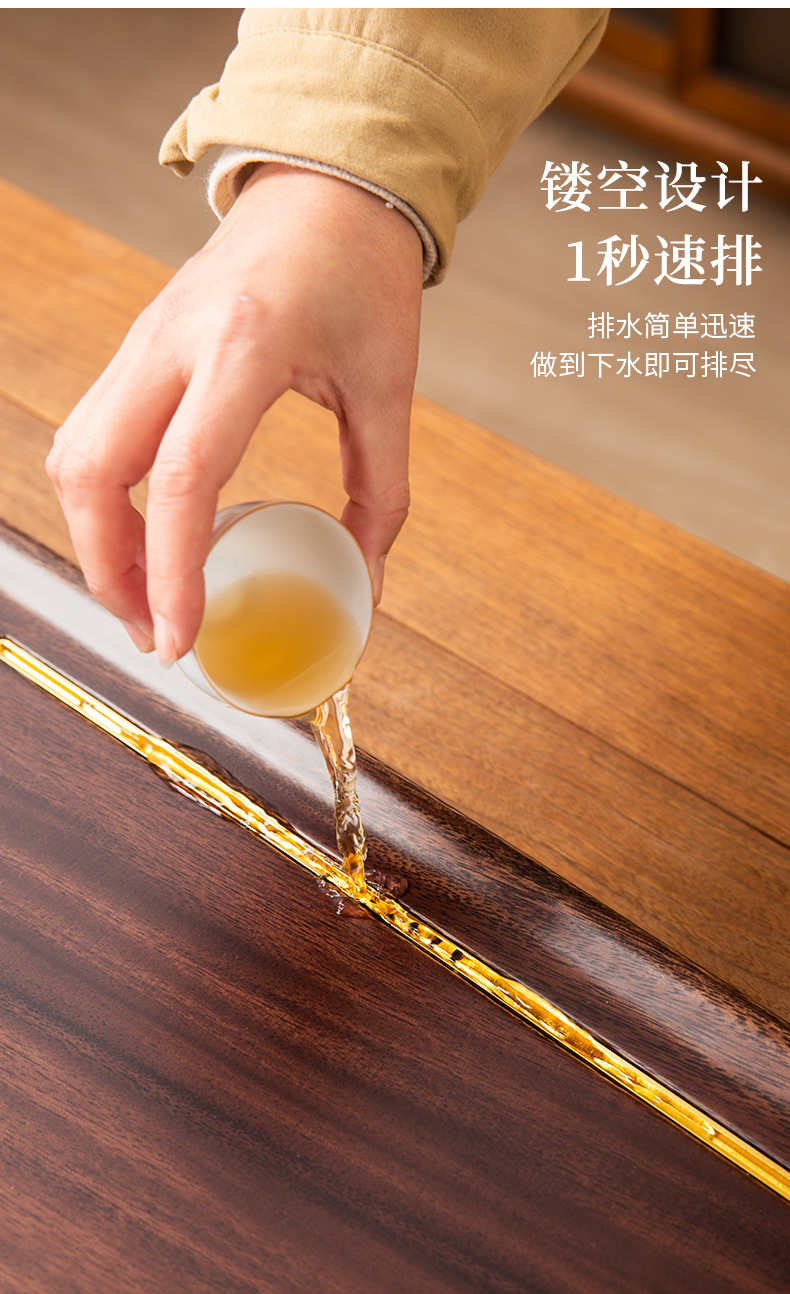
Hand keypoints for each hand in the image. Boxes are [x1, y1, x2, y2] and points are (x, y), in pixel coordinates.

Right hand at [46, 164, 423, 661]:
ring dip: (96, 538)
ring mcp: (141, 340)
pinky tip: (146, 535)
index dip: (169, 571)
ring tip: (147, 596)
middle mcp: (172, 341)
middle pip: (91, 472)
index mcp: (244, 347)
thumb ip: (382, 493)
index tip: (179, 639)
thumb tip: (367, 582)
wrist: (326, 189)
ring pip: (74, 455)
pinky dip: (104, 499)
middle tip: (156, 631)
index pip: (178, 478)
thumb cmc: (362, 276)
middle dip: (108, 568)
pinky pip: (91, 434)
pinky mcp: (136, 348)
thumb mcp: (388, 388)